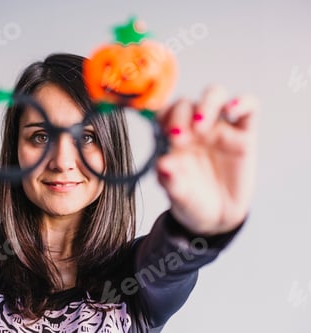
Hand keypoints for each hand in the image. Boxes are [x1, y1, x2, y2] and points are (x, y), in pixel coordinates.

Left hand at [156, 85, 258, 234]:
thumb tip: (161, 164)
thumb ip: (169, 180)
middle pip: (185, 103)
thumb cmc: (191, 199)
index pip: (163, 112)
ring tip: (201, 124)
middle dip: (179, 116)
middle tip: (180, 139)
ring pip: (214, 95)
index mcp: (172, 136)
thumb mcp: (178, 194)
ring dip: (206, 104)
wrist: (217, 216)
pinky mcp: (244, 134)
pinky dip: (242, 102)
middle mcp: (194, 127)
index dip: (162, 117)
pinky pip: (248, 108)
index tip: (166, 136)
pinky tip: (232, 109)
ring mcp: (219, 128)